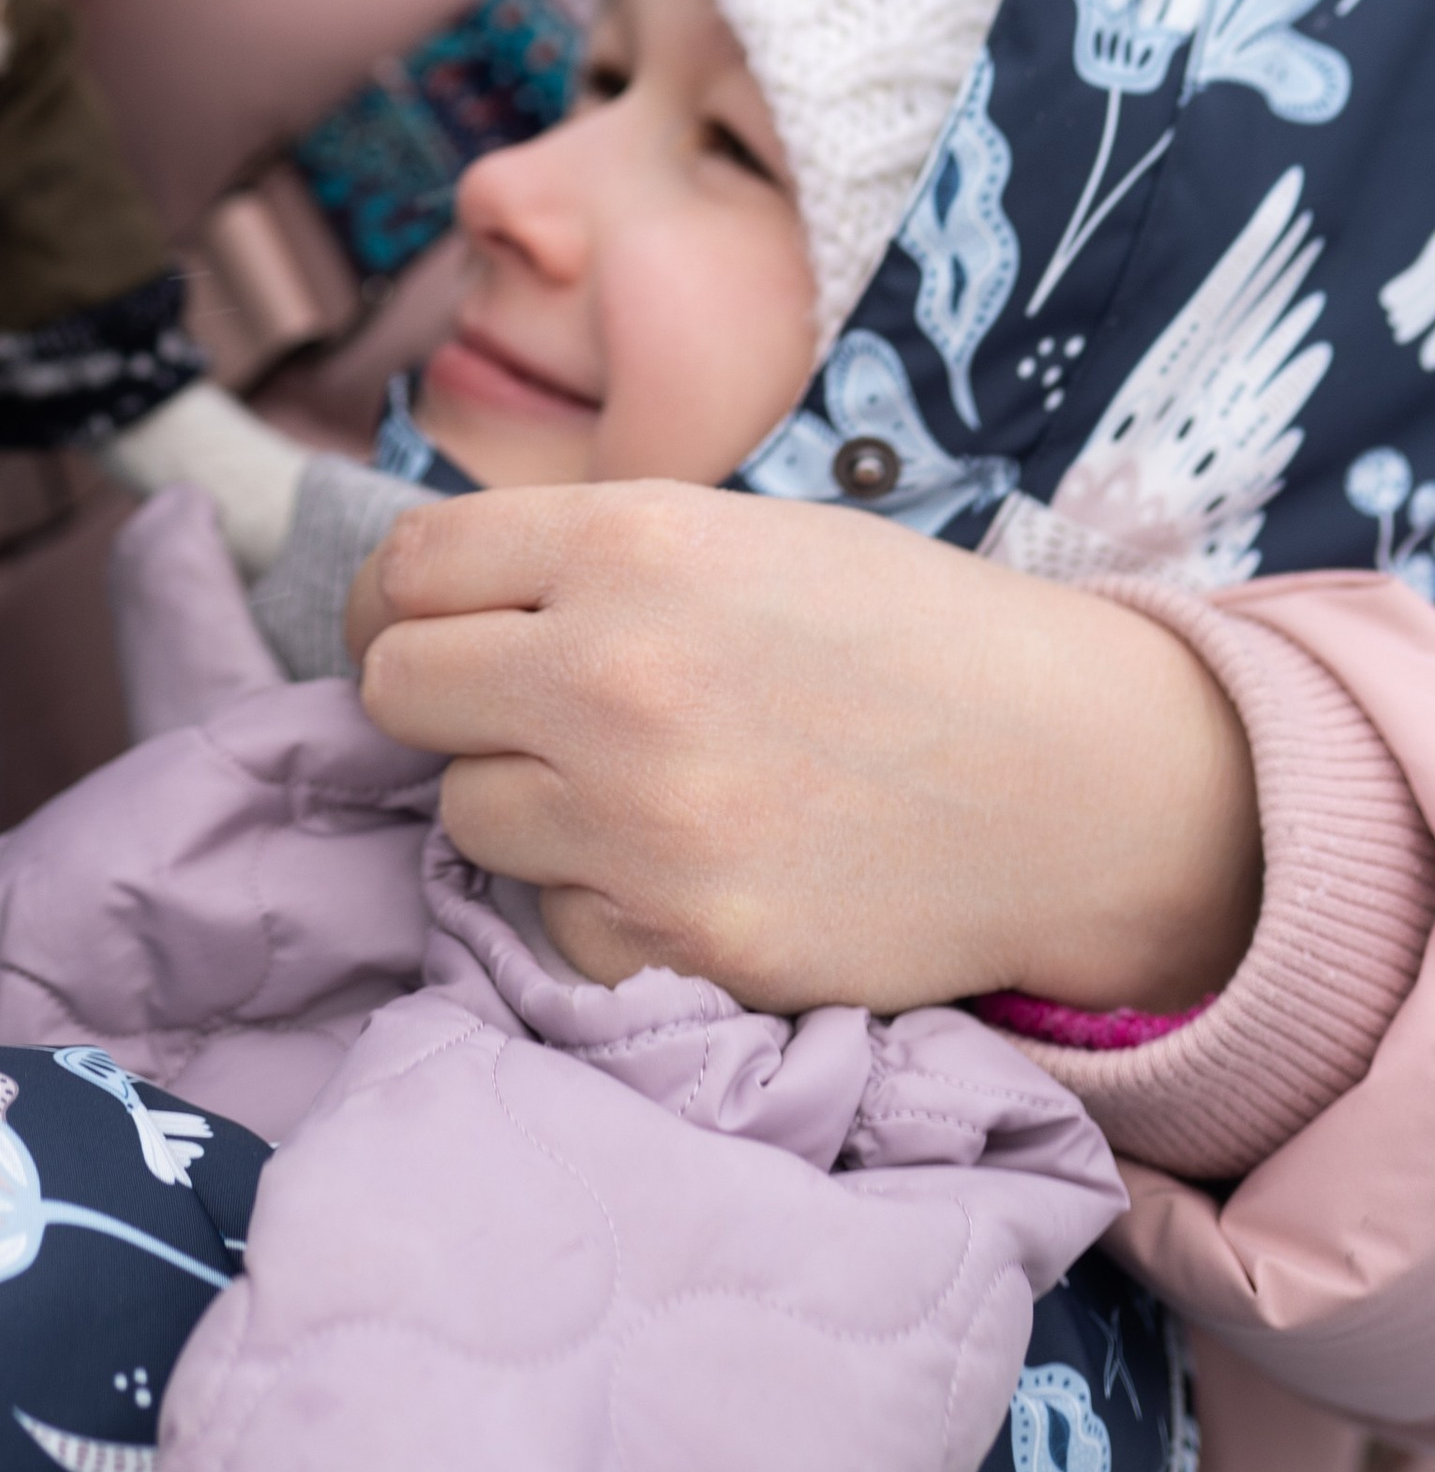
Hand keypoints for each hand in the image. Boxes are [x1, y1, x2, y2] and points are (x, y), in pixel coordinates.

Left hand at [352, 480, 1259, 1019]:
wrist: (1074, 780)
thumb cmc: (910, 638)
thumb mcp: (744, 534)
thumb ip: (589, 557)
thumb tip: (440, 598)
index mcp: (628, 543)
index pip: (407, 566)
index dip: (400, 599)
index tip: (420, 627)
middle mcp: (610, 672)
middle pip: (398, 690)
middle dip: (441, 699)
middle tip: (515, 712)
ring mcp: (639, 817)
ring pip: (465, 815)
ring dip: (525, 805)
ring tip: (638, 786)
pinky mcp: (680, 938)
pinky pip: (553, 923)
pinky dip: (599, 904)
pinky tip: (691, 866)